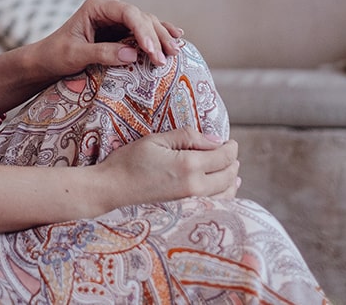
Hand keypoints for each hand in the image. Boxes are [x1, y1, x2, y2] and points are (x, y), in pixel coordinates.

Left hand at [32, 0, 184, 77]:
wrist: (47, 60)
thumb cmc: (56, 54)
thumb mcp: (75, 55)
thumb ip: (102, 53)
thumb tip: (132, 54)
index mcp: (97, 6)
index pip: (128, 13)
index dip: (143, 30)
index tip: (152, 51)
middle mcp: (109, 8)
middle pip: (141, 17)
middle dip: (156, 36)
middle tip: (168, 58)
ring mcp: (117, 19)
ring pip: (146, 23)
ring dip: (161, 37)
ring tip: (175, 52)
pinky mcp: (121, 32)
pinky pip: (144, 31)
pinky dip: (159, 35)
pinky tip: (177, 37)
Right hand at [92, 127, 240, 211]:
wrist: (113, 188)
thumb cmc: (130, 160)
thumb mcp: (156, 139)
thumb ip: (187, 136)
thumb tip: (215, 139)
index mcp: (189, 165)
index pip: (222, 156)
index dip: (230, 147)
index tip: (230, 141)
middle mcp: (196, 185)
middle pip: (228, 174)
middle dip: (232, 161)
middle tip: (230, 150)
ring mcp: (192, 201)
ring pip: (226, 192)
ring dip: (231, 178)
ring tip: (231, 168)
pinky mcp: (187, 209)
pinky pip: (216, 203)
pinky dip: (225, 194)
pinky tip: (224, 189)